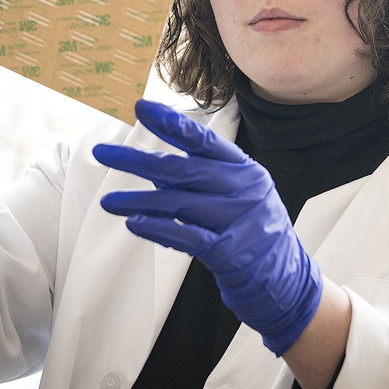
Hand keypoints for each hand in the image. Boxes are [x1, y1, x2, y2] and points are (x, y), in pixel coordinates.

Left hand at [93, 100, 323, 355]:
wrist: (286, 279)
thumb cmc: (254, 231)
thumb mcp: (238, 196)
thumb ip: (203, 181)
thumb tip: (154, 171)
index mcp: (245, 170)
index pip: (203, 140)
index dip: (170, 123)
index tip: (140, 108)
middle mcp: (244, 190)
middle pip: (182, 169)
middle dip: (137, 160)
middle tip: (102, 154)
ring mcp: (238, 220)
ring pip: (177, 203)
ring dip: (137, 201)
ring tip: (107, 202)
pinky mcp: (229, 252)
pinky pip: (185, 236)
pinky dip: (157, 228)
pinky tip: (133, 224)